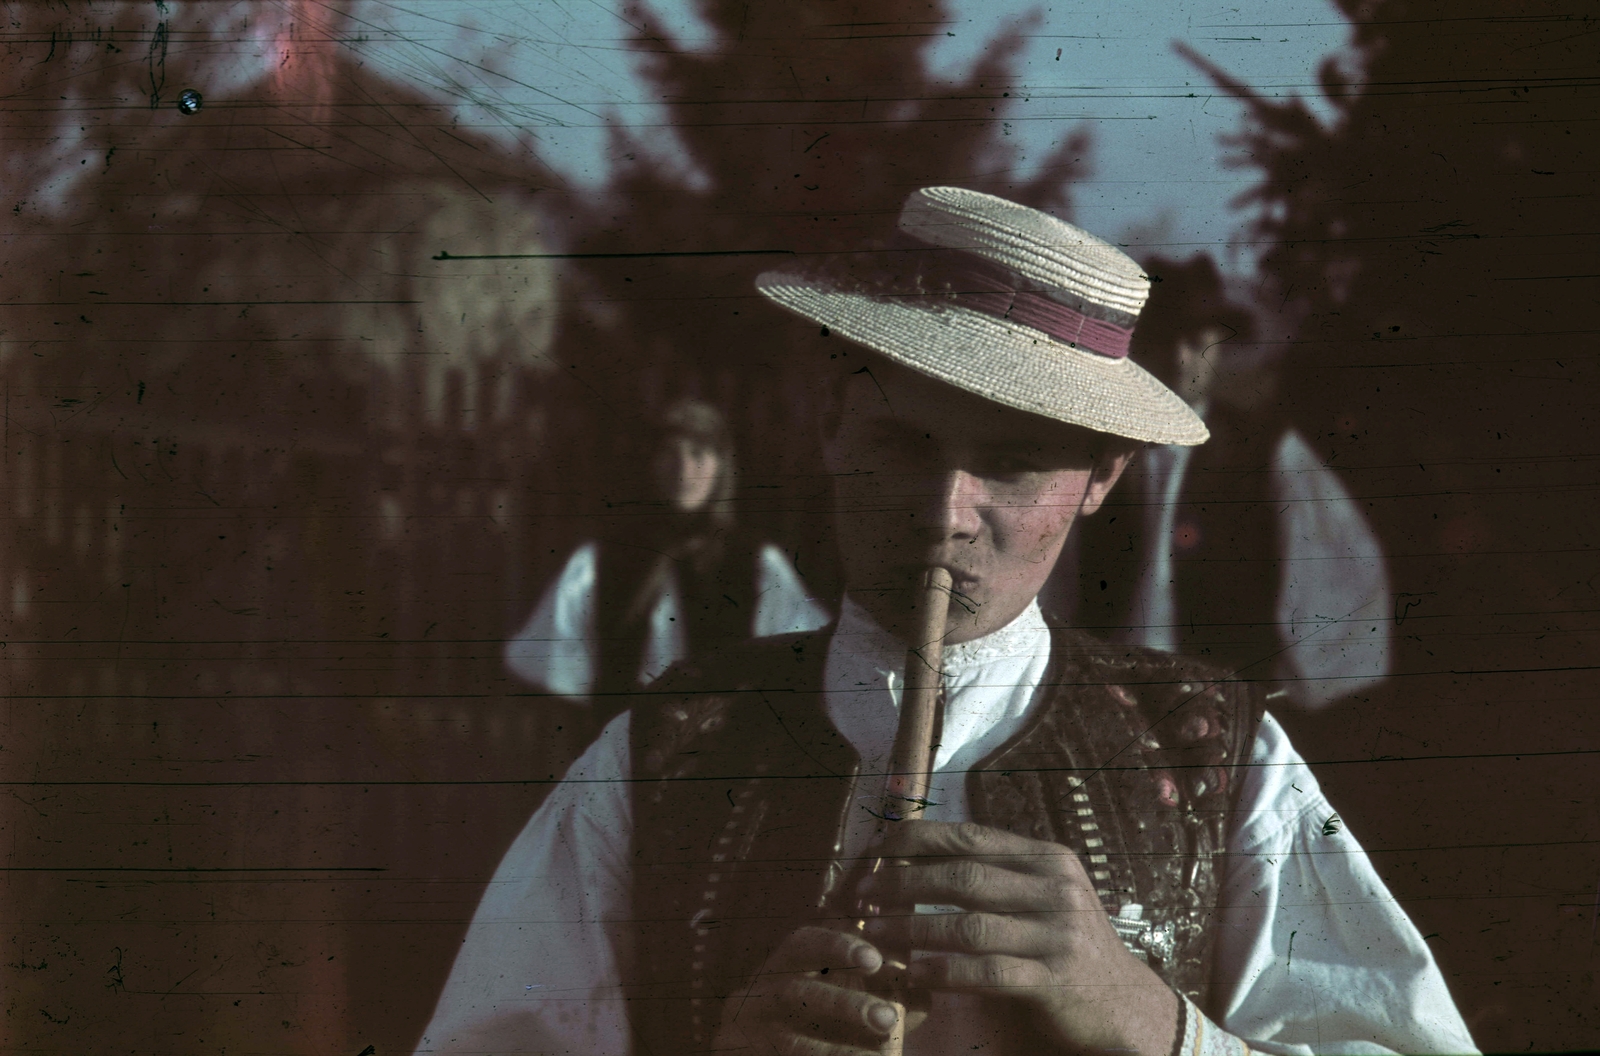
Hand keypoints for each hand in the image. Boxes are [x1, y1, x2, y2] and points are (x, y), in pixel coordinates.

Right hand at [713, 924, 907, 1054]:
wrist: (764, 1052)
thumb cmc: (814, 1025)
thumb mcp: (842, 1002)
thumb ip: (880, 995)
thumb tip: (921, 993)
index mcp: (781, 968)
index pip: (802, 944)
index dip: (836, 946)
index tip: (874, 959)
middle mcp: (756, 994)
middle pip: (796, 992)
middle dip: (846, 1005)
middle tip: (887, 1019)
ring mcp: (746, 1032)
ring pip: (791, 1040)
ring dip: (839, 1051)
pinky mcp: (739, 1054)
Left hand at [857, 820, 1178, 1055]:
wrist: (1124, 1002)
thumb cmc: (1065, 944)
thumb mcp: (1042, 895)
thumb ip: (995, 874)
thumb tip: (918, 855)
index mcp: (1047, 858)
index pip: (971, 836)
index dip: (917, 840)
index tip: (876, 852)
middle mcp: (1056, 888)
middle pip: (963, 878)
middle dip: (903, 884)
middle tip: (863, 895)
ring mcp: (1058, 934)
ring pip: (968, 925)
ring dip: (912, 928)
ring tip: (875, 931)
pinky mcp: (1055, 979)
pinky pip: (985, 972)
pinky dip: (942, 971)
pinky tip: (912, 971)